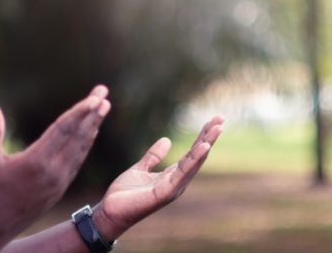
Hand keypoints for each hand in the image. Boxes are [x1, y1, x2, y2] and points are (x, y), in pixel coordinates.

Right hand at [0, 85, 111, 251]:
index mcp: (36, 162)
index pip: (63, 130)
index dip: (80, 112)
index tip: (95, 98)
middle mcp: (53, 173)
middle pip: (78, 136)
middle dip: (93, 114)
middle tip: (104, 93)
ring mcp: (58, 183)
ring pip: (80, 150)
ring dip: (92, 127)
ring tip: (103, 108)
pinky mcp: (58, 190)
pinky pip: (76, 162)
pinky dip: (84, 145)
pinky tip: (89, 134)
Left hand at [92, 115, 223, 240]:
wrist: (111, 212)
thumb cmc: (125, 194)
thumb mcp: (140, 169)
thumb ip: (153, 156)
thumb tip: (167, 140)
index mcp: (172, 175)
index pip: (191, 153)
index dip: (202, 136)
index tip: (213, 121)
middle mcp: (177, 182)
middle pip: (197, 156)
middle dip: (209, 137)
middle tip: (220, 118)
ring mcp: (173, 188)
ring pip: (194, 162)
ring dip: (206, 144)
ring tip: (217, 128)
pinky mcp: (165, 192)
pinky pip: (182, 173)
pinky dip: (194, 160)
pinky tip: (203, 146)